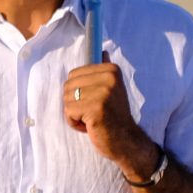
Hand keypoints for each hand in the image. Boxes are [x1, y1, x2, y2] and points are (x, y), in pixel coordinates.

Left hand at [63, 60, 155, 175]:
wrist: (126, 140)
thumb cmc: (113, 115)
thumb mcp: (112, 89)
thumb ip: (104, 71)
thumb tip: (102, 52)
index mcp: (111, 70)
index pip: (73, 74)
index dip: (78, 91)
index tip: (96, 100)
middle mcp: (109, 78)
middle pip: (68, 86)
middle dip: (74, 102)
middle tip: (94, 111)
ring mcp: (103, 93)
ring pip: (66, 100)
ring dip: (75, 114)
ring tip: (93, 118)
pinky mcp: (95, 108)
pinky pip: (68, 113)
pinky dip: (75, 123)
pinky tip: (91, 126)